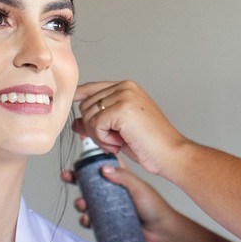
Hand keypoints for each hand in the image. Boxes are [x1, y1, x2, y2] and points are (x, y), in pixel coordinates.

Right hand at [62, 158, 177, 241]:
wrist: (161, 233)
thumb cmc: (155, 208)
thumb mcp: (139, 188)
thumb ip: (124, 177)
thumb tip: (104, 169)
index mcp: (120, 178)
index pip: (101, 166)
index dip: (87, 162)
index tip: (77, 159)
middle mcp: (112, 191)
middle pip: (89, 183)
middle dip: (76, 180)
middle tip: (67, 177)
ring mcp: (109, 207)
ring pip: (88, 202)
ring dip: (80, 201)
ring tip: (82, 204)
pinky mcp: (107, 222)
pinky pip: (91, 220)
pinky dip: (86, 219)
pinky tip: (87, 219)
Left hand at [72, 81, 187, 176]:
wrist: (170, 154)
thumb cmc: (150, 145)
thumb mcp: (117, 132)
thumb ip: (97, 122)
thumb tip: (75, 122)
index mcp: (127, 88)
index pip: (92, 88)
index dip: (79, 98)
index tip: (70, 104)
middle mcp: (125, 87)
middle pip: (85, 104)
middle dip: (93, 127)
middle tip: (112, 141)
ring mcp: (124, 96)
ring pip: (88, 115)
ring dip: (98, 135)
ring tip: (118, 142)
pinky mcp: (122, 109)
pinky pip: (95, 124)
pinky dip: (103, 139)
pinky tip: (119, 143)